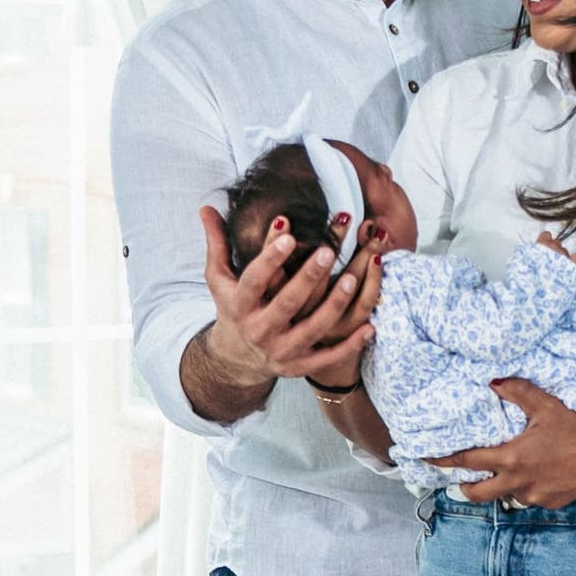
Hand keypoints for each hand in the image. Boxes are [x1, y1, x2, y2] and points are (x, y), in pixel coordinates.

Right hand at [199, 205, 382, 387]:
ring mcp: (281, 351)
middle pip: (286, 303)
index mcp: (239, 305)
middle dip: (308, 277)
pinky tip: (370, 327)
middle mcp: (259, 330)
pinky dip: (349, 345)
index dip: (270, 258)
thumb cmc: (234, 306)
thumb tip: (205, 208)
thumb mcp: (220, 279)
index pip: (255, 280)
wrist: (237, 357)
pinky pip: (327, 358)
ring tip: (351, 278)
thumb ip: (217, 244)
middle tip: (329, 250)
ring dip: (333, 305)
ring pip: (311, 329)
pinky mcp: (299, 367)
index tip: (289, 232)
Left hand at [426, 380, 575, 506]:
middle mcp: (518, 482)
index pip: (467, 460)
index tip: (428, 460)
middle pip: (477, 494)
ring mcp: (534, 496)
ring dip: (501, 486)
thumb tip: (493, 381)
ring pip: (506, 496)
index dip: (444, 460)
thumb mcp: (546, 405)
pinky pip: (529, 498)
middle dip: (465, 487)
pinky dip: (527, 488)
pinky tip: (538, 473)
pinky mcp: (550, 503)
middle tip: (460, 479)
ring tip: (507, 471)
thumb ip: (517, 392)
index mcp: (512, 458)